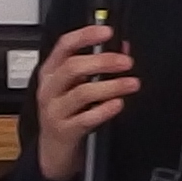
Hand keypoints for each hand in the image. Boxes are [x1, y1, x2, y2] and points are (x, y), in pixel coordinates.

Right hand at [32, 21, 138, 180]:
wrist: (54, 149)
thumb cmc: (67, 112)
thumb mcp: (76, 86)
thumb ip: (97, 66)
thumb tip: (122, 48)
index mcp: (51, 72)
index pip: (64, 46)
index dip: (86, 35)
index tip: (107, 32)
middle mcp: (50, 89)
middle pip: (73, 67)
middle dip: (103, 61)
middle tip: (126, 62)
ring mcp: (55, 110)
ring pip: (82, 93)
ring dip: (111, 86)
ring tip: (131, 84)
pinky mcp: (64, 131)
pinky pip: (86, 118)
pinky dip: (105, 110)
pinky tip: (118, 104)